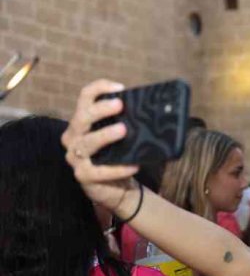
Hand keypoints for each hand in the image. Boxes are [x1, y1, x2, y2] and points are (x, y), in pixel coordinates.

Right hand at [62, 79, 139, 210]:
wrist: (116, 188)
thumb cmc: (118, 156)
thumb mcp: (121, 137)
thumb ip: (125, 122)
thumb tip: (151, 109)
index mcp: (81, 121)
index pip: (84, 98)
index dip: (99, 89)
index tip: (120, 88)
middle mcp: (73, 136)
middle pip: (83, 117)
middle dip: (100, 109)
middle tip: (120, 105)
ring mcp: (75, 157)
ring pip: (88, 142)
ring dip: (105, 135)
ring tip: (123, 130)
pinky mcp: (83, 176)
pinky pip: (100, 171)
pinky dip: (118, 168)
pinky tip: (134, 165)